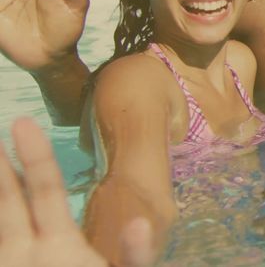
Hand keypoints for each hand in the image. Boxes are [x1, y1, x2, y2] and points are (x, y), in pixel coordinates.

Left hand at [0, 118, 153, 266]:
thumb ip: (134, 255)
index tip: (21, 123)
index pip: (47, 190)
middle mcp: (25, 252)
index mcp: (61, 245)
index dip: (35, 156)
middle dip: (1, 168)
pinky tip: (3, 212)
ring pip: (0, 220)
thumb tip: (141, 225)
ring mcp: (9, 264)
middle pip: (9, 203)